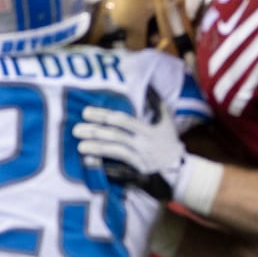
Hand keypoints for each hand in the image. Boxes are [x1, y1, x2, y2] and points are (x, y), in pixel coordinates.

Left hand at [74, 98, 218, 211]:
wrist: (180, 169)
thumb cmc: (171, 142)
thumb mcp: (167, 122)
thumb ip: (157, 104)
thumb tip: (150, 86)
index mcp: (148, 130)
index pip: (123, 121)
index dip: (105, 116)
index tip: (87, 112)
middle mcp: (142, 143)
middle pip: (115, 135)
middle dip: (95, 131)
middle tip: (76, 128)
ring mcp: (139, 158)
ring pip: (114, 150)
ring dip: (96, 147)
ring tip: (80, 145)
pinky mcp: (137, 170)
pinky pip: (117, 165)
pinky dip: (104, 162)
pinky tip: (91, 160)